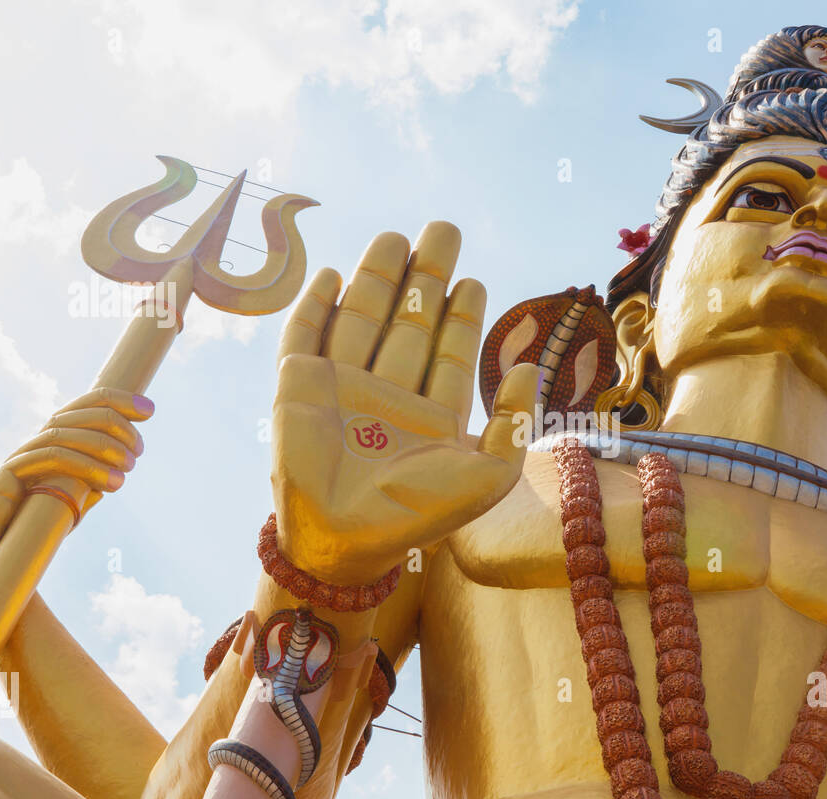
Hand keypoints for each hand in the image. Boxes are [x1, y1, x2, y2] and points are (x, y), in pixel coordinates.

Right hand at [0, 388, 151, 573]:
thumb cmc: (30, 531)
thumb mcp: (70, 504)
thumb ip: (88, 487)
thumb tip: (116, 472)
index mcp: (53, 446)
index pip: (84, 408)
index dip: (117, 402)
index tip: (150, 409)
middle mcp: (35, 444)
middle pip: (76, 413)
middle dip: (115, 422)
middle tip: (140, 449)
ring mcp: (20, 456)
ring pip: (65, 433)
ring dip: (104, 445)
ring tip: (130, 466)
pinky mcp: (8, 474)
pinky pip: (50, 458)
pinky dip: (86, 465)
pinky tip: (112, 483)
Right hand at [271, 221, 537, 585]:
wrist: (344, 540)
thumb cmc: (416, 516)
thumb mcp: (486, 476)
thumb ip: (515, 422)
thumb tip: (530, 367)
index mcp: (430, 415)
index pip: (448, 353)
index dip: (461, 315)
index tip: (471, 279)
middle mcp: (387, 395)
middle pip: (408, 322)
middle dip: (425, 275)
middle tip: (443, 229)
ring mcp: (341, 387)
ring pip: (361, 319)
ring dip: (378, 277)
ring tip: (396, 237)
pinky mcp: (296, 387)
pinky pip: (306, 336)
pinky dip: (317, 304)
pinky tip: (336, 273)